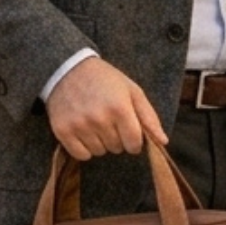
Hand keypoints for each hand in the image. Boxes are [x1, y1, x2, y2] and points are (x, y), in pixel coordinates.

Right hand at [46, 56, 167, 159]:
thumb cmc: (105, 80)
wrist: (68, 69)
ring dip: (101, 142)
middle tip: (109, 120)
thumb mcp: (132, 91)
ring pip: (100, 152)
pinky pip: (81, 155)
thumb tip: (163, 142)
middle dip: (117, 138)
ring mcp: (79, 126)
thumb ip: (149, 117)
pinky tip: (84, 131)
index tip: (130, 132)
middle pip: (117, 148)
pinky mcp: (62, 131)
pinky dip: (85, 148)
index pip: (134, 143)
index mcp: (120, 108)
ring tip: (95, 122)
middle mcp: (99, 118)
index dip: (135, 141)